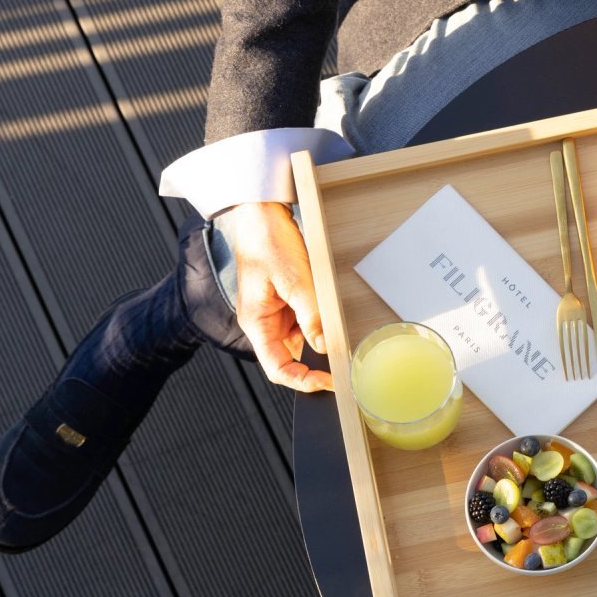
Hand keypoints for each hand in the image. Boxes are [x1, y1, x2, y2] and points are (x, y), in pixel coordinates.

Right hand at [225, 201, 332, 391]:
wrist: (262, 214)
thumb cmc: (268, 242)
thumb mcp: (295, 279)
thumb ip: (311, 316)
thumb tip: (325, 346)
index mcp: (255, 322)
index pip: (276, 367)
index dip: (301, 381)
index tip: (328, 383)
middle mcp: (262, 322)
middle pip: (287, 358)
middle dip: (313, 366)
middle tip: (341, 369)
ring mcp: (273, 312)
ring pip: (298, 340)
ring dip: (317, 342)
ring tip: (341, 341)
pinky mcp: (284, 301)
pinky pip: (302, 321)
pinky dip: (318, 324)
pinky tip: (331, 319)